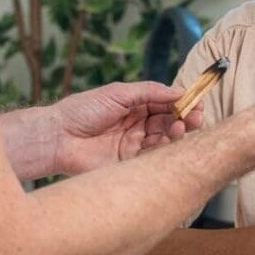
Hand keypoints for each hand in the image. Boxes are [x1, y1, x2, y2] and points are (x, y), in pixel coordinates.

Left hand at [52, 81, 202, 174]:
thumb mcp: (118, 93)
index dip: (182, 103)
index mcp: (134, 106)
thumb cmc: (83, 110)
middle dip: (184, 118)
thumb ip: (149, 91)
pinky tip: (169, 142)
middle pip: (169, 122)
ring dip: (176, 133)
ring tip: (180, 127)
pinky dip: (164, 150)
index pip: (165, 103)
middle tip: (196, 117)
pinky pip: (152, 158)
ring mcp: (134, 145)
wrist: (58, 137)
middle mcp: (137, 125)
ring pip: (164, 140)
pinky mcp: (129, 164)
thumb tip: (179, 91)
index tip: (196, 102)